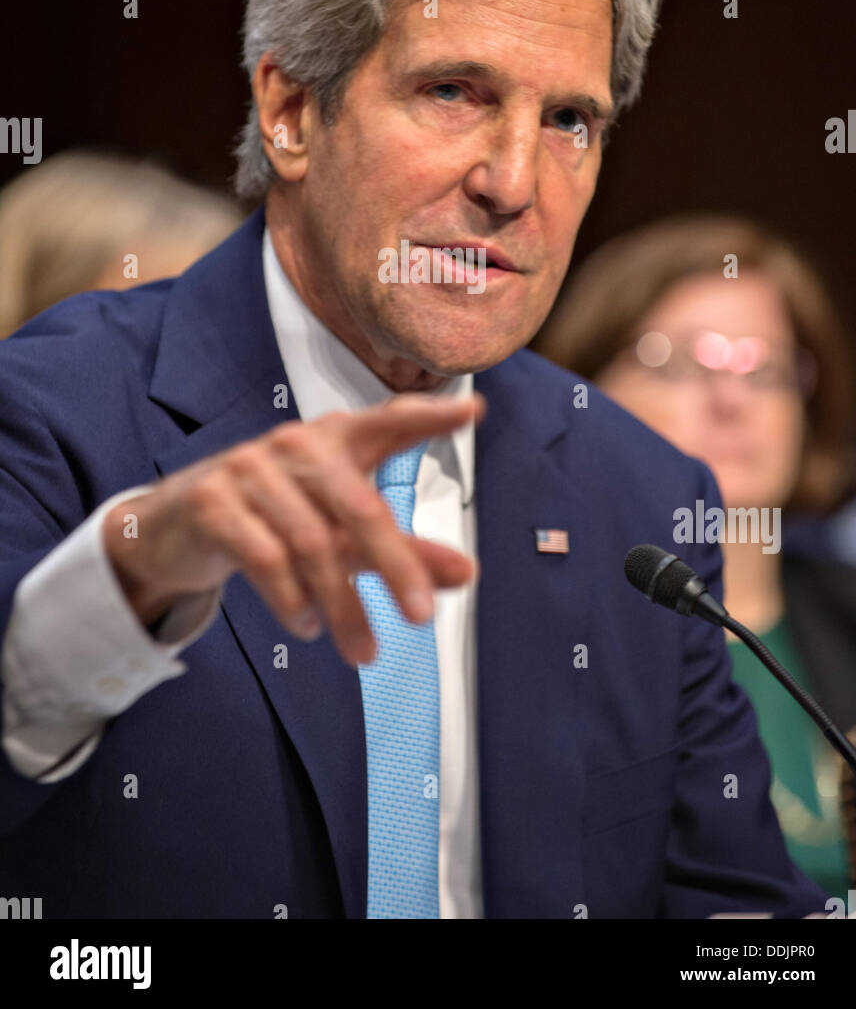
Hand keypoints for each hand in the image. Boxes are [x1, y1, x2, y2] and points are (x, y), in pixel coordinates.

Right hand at [103, 392, 484, 665]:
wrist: (175, 526)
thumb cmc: (274, 515)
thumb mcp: (338, 529)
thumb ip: (401, 549)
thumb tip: (467, 574)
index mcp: (335, 439)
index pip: (387, 422)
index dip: (427, 418)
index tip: (473, 412)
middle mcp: (296, 444)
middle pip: (358, 504)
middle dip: (397, 563)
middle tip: (423, 616)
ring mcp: (250, 468)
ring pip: (312, 542)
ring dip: (343, 605)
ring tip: (363, 650)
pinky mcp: (212, 502)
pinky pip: (263, 556)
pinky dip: (292, 600)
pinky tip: (309, 626)